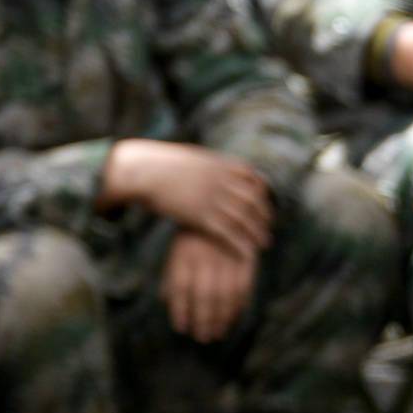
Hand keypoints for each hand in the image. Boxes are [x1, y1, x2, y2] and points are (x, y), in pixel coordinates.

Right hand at [102, 137, 275, 256]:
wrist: (143, 171)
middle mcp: (221, 181)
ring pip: (245, 219)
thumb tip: (214, 167)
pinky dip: (242, 244)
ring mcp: (212, 198)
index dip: (263, 193)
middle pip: (254, 200)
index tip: (266, 203)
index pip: (253, 179)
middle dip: (265, 215)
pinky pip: (229, 233)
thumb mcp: (192, 159)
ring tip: (264, 243)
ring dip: (258, 232)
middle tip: (269, 226)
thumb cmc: (161, 166)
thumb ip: (209, 166)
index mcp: (220, 165)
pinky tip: (249, 253)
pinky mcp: (201, 216)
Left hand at [162, 228, 256, 341]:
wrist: (223, 207)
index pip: (179, 287)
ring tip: (218, 333)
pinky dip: (239, 305)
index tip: (182, 328)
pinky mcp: (246, 259)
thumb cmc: (196, 235)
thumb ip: (172, 273)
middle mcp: (205, 258)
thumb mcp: (178, 249)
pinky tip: (233, 317)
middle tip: (203, 337)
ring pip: (225, 294)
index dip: (180, 310)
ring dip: (222, 318)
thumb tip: (166, 301)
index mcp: (184, 254)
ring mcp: (226, 258)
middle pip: (204, 295)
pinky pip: (244, 287)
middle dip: (203, 320)